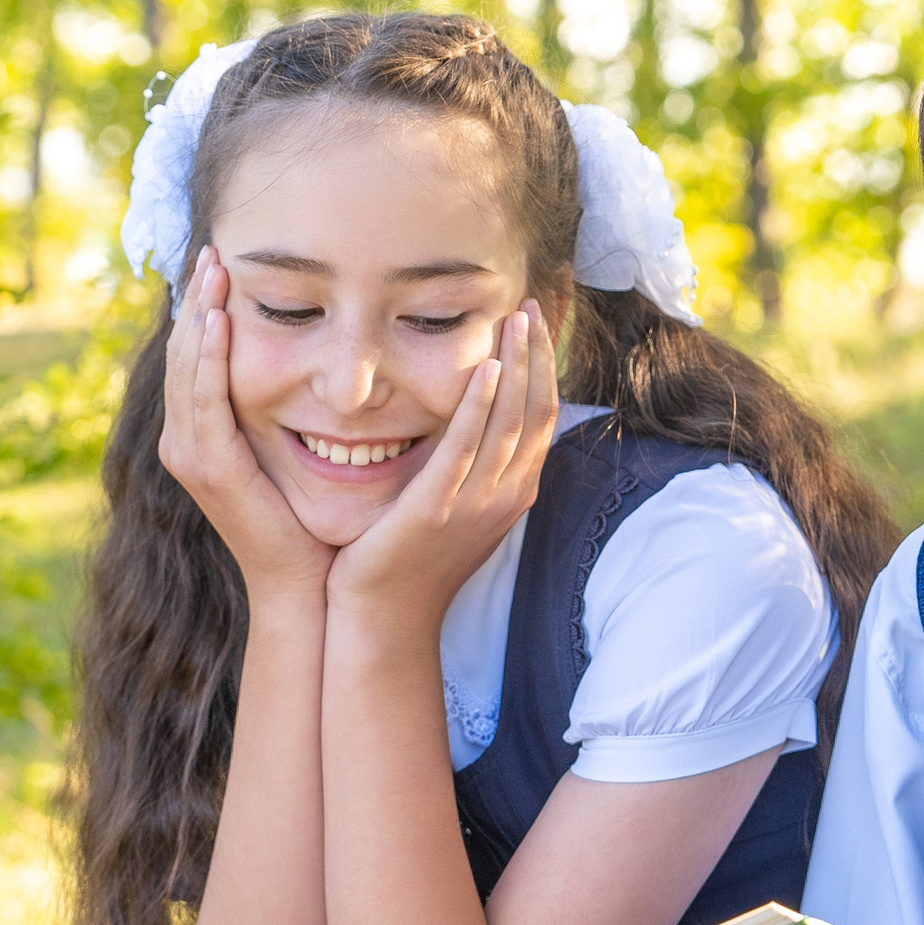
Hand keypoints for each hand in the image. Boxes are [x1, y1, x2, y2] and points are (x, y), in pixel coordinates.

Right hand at [159, 250, 332, 596]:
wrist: (305, 584)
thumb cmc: (310, 523)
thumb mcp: (293, 452)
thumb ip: (288, 410)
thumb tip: (317, 361)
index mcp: (201, 437)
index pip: (195, 358)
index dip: (202, 309)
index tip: (222, 264)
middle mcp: (185, 442)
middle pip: (182, 354)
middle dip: (195, 299)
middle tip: (212, 250)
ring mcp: (190, 455)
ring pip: (186, 369)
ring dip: (197, 315)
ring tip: (211, 270)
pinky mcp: (209, 467)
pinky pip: (203, 399)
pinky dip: (207, 358)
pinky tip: (216, 321)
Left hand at [325, 299, 559, 623]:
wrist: (380, 618)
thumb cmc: (405, 562)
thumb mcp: (451, 508)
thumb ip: (466, 465)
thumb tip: (468, 420)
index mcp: (511, 493)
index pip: (541, 418)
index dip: (543, 368)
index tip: (532, 324)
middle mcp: (505, 496)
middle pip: (537, 412)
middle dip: (538, 355)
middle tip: (530, 306)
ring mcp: (476, 504)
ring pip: (512, 422)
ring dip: (517, 365)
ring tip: (514, 319)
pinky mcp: (438, 508)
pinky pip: (467, 448)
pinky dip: (481, 404)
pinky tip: (484, 367)